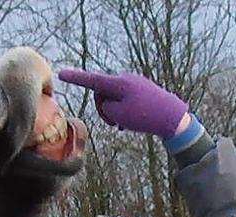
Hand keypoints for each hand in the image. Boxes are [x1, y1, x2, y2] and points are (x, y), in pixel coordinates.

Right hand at [58, 69, 188, 138]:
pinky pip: (123, 99)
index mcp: (119, 83)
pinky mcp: (141, 90)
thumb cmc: (145, 116)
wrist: (174, 117)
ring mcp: (134, 84)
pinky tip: (130, 123)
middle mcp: (125, 79)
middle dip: (103, 108)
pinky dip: (122, 111)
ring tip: (124, 125)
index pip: (92, 80)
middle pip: (102, 92)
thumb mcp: (119, 115)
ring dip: (113, 112)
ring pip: (112, 97)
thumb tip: (108, 102)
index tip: (61, 73)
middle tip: (114, 124)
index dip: (76, 78)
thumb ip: (106, 107)